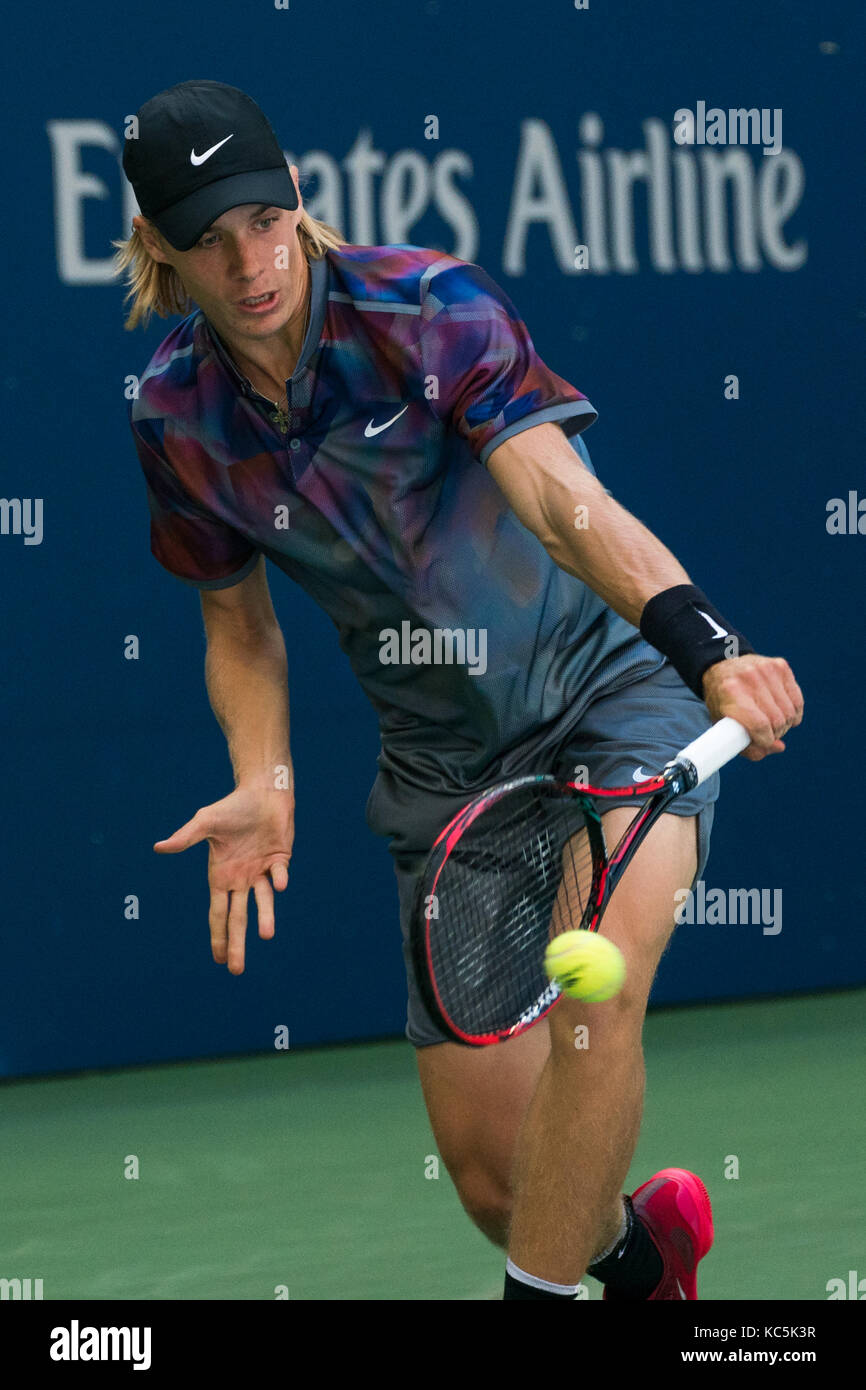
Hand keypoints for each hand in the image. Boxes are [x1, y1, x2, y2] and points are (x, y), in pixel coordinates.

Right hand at [154, 785, 293, 973]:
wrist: (262, 793)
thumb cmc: (232, 807)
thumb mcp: (206, 822)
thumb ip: (186, 837)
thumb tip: (159, 847)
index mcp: (220, 876)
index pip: (218, 913)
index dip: (218, 936)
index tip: (218, 959)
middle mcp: (240, 879)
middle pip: (238, 918)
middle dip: (237, 943)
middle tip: (236, 970)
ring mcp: (260, 872)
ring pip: (262, 902)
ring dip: (264, 917)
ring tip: (265, 935)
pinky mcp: (279, 861)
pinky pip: (278, 875)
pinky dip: (278, 880)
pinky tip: (277, 883)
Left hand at [701, 654, 803, 761]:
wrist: (723, 665)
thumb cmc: (722, 700)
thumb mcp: (722, 724)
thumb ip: (747, 746)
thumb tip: (779, 747)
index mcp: (730, 692)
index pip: (759, 725)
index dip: (765, 740)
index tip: (763, 741)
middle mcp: (750, 678)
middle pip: (776, 720)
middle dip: (775, 734)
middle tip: (767, 733)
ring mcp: (767, 670)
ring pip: (790, 712)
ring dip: (785, 725)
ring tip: (773, 724)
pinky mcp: (781, 666)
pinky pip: (797, 700)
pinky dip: (794, 713)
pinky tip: (784, 714)